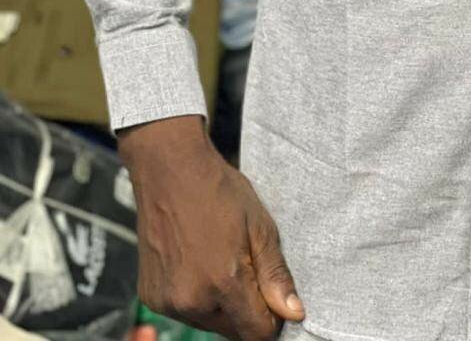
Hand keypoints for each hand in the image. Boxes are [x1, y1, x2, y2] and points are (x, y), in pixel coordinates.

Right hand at [118, 114, 304, 340]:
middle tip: (246, 266)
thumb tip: (295, 313)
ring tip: (221, 260)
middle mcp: (191, 301)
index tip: (273, 295)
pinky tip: (199, 263)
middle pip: (232, 330)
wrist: (170, 171)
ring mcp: (167, 301)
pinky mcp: (150, 297)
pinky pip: (184, 312)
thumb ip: (275, 275)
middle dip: (247, 310)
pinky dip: (196, 297)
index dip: (272, 318)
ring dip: (221, 305)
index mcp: (223, 284)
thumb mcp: (260, 227)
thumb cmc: (219, 192)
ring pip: (208, 322)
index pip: (257, 333)